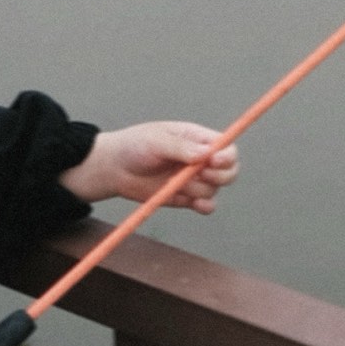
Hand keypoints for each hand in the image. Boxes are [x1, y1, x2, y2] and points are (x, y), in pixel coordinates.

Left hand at [63, 120, 236, 213]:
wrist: (115, 169)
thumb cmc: (135, 146)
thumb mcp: (156, 141)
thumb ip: (181, 148)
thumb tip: (206, 154)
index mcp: (197, 138)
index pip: (226, 146)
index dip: (226, 155)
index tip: (214, 161)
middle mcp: (201, 159)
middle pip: (229, 170)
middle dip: (219, 175)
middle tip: (199, 174)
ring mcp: (194, 179)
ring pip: (214, 189)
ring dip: (198, 188)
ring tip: (174, 183)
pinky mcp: (186, 197)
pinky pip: (207, 205)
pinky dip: (205, 207)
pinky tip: (195, 203)